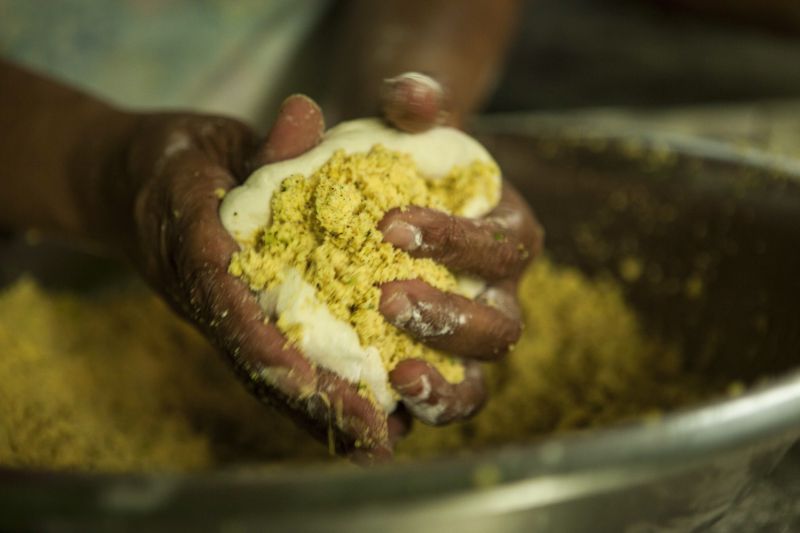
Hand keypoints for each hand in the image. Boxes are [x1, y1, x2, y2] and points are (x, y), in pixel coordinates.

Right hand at [114, 96, 403, 459]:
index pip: (224, 297)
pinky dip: (312, 397)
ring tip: (382, 441)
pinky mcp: (237, 322)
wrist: (128, 187)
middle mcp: (206, 296)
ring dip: (321, 413)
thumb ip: (259, 141)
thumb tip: (307, 116)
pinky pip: (274, 366)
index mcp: (192, 246)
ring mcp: (221, 316)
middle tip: (374, 432)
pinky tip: (362, 417)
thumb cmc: (175, 159)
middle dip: (314, 398)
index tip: (303, 374)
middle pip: (256, 358)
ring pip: (267, 375)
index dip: (261, 337)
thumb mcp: (211, 139)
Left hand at [378, 73, 543, 425]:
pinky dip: (423, 406)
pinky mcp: (436, 364)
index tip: (391, 225)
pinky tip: (382, 397)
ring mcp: (468, 335)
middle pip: (501, 324)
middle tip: (387, 296)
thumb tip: (412, 95)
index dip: (456, 240)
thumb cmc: (399, 158)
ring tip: (400, 375)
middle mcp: (499, 292)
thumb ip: (413, 102)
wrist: (384, 194)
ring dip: (446, 381)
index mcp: (506, 233)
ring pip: (480, 377)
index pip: (503, 245)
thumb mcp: (406, 122)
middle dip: (450, 316)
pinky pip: (444, 398)